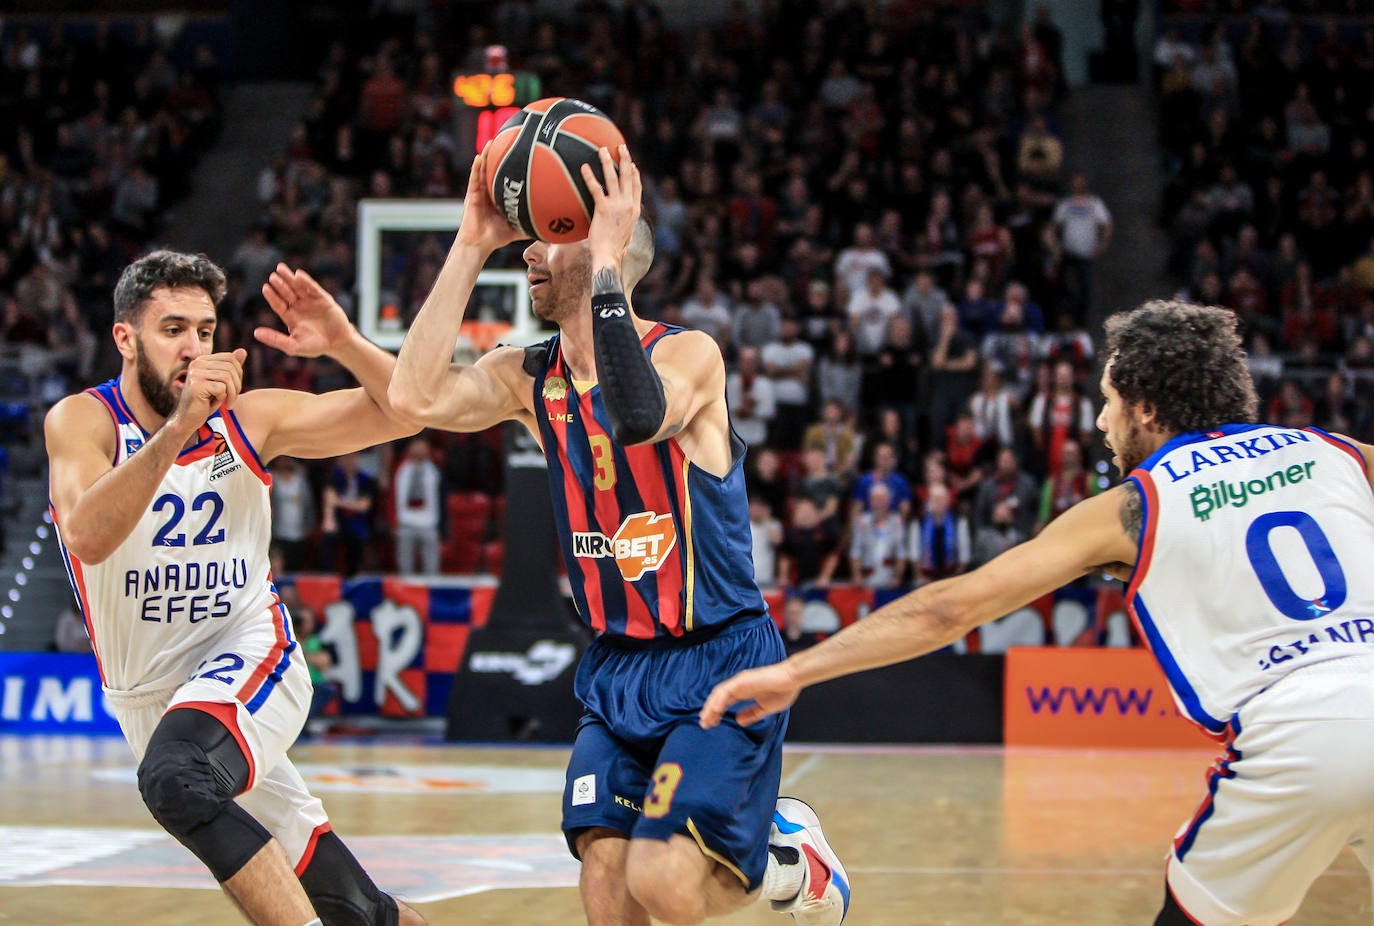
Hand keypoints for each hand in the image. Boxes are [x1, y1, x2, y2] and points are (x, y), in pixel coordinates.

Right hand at [170, 348, 246, 431]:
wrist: (187, 419)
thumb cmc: (205, 401)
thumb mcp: (220, 383)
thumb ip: (230, 367)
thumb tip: (243, 350)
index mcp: (202, 360)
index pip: (230, 358)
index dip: (238, 373)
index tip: (234, 388)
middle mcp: (196, 363)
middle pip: (231, 367)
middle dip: (237, 385)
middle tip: (232, 398)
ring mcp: (195, 373)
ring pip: (227, 377)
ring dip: (232, 393)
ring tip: (227, 403)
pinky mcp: (196, 385)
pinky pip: (221, 388)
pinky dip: (222, 398)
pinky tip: (214, 403)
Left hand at [257, 263, 350, 357]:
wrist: (338, 343)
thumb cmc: (315, 346)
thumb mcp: (293, 346)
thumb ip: (275, 339)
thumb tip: (255, 333)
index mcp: (290, 316)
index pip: (278, 304)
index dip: (272, 296)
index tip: (265, 288)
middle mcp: (299, 307)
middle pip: (286, 293)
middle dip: (280, 284)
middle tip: (272, 276)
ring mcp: (311, 302)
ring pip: (298, 287)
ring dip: (289, 278)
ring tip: (280, 268)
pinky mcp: (324, 299)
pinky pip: (313, 288)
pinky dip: (306, 281)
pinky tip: (298, 275)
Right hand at [455, 144, 526, 253]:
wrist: (480, 245)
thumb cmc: (496, 238)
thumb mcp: (518, 228)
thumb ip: (532, 225)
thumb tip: (551, 229)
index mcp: (497, 196)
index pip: (504, 177)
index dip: (510, 165)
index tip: (519, 152)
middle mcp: (487, 191)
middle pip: (493, 169)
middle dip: (498, 154)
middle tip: (507, 139)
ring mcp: (478, 192)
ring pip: (482, 169)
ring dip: (485, 155)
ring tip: (491, 142)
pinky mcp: (470, 196)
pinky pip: (473, 179)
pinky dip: (476, 167)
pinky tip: (478, 156)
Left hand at [582, 144, 640, 270]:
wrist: (609, 256)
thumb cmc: (614, 249)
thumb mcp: (626, 234)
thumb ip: (624, 222)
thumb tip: (621, 221)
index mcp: (634, 210)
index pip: (637, 187)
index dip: (635, 174)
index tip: (632, 164)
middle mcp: (628, 205)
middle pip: (628, 177)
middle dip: (625, 159)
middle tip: (621, 147)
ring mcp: (617, 206)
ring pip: (613, 178)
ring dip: (608, 162)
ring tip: (602, 150)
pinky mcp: (603, 209)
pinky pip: (596, 188)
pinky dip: (590, 176)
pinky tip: (584, 167)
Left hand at [698, 662, 801, 728]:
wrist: (793, 679)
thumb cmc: (783, 690)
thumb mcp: (765, 708)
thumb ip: (752, 713)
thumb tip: (738, 721)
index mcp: (744, 691)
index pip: (725, 702)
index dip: (716, 712)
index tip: (711, 723)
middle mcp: (739, 685)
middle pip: (719, 698)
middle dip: (710, 711)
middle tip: (704, 724)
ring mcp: (740, 681)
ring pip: (719, 693)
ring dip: (711, 706)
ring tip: (706, 719)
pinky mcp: (743, 680)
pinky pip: (727, 690)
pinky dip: (719, 700)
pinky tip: (715, 710)